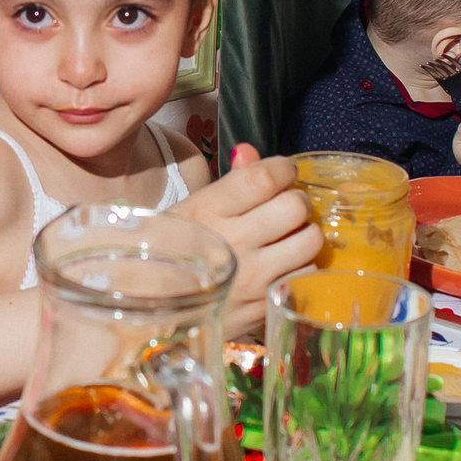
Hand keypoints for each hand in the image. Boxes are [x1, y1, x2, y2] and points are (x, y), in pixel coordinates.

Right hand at [170, 143, 318, 325]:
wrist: (150, 309)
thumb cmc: (170, 253)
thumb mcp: (190, 211)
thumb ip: (228, 181)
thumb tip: (250, 151)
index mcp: (208, 211)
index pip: (263, 178)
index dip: (283, 168)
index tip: (285, 171)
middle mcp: (233, 242)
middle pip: (295, 207)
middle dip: (297, 201)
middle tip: (288, 206)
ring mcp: (251, 278)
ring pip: (310, 242)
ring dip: (305, 235)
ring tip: (290, 237)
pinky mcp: (264, 307)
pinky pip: (304, 276)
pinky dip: (301, 267)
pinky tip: (285, 265)